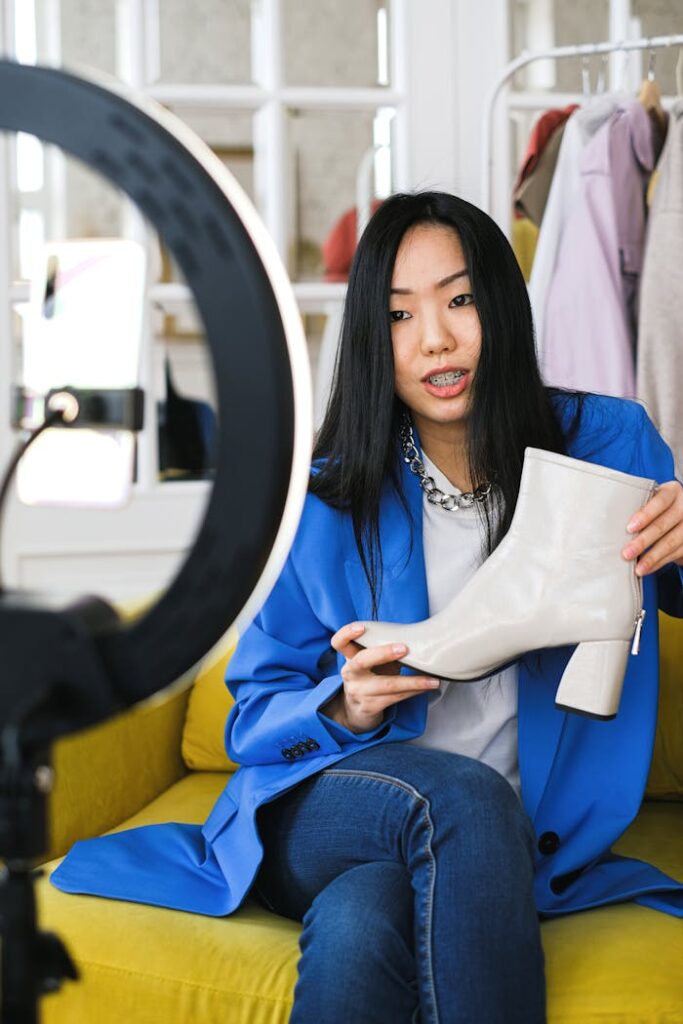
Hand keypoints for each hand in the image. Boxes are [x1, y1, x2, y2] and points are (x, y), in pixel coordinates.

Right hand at [322, 622, 439, 733]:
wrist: (355, 712)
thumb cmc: (369, 680)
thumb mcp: (370, 664)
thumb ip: (381, 650)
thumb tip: (415, 638)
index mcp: (350, 659)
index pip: (339, 643)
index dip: (347, 633)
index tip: (361, 627)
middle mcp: (351, 674)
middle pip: (361, 660)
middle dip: (383, 653)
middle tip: (404, 649)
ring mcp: (359, 692)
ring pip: (387, 684)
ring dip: (413, 681)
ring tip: (432, 680)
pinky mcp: (370, 707)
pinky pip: (395, 698)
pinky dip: (413, 692)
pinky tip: (425, 688)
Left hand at [622, 480, 682, 575]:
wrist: (681, 517)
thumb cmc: (657, 507)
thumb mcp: (651, 500)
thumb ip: (638, 505)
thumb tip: (611, 524)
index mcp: (672, 491)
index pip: (660, 501)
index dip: (645, 515)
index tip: (629, 528)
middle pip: (663, 524)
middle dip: (643, 541)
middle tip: (626, 553)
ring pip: (671, 542)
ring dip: (652, 557)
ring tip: (637, 568)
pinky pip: (676, 553)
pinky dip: (659, 563)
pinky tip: (646, 568)